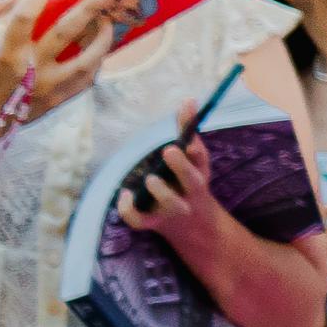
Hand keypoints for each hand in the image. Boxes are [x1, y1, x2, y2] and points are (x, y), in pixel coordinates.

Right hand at [0, 0, 120, 124]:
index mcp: (6, 53)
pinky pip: (88, 78)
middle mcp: (31, 69)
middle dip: (88, 9)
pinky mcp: (60, 98)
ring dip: (102, 38)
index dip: (35, 0)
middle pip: (65, 33)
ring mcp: (50, 86)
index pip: (24, 20)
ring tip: (107, 21)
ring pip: (87, 60)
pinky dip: (97, 60)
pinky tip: (98, 46)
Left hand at [120, 124, 230, 248]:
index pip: (201, 159)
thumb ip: (187, 130)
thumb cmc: (189, 183)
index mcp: (200, 174)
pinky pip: (140, 220)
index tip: (189, 140)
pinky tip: (125, 194)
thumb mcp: (194, 160)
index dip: (196, 150)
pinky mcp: (154, 223)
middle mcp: (190, 192)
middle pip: (191, 180)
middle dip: (181, 166)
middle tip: (170, 150)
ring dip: (161, 190)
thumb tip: (189, 99)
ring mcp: (173, 210)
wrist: (195, 226)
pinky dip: (129, 209)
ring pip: (170, 202)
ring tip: (152, 179)